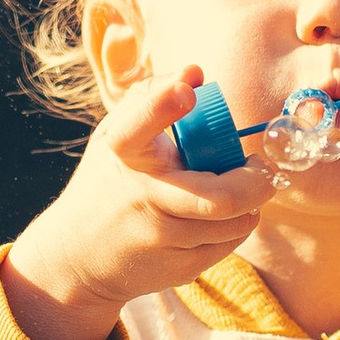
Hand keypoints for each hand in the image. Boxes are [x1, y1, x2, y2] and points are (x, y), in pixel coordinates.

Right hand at [0, 67, 267, 339]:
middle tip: (261, 167)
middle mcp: (141, 195)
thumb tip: (195, 72)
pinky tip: (222, 217)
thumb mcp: (115, 138)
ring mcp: (160, 236)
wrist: (77, 258)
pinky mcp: (177, 267)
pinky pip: (229, 243)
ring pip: (235, 220)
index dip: (162, 105)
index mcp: (121, 153)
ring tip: (241, 189)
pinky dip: (236, 225)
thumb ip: (151, 97)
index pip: (137, 125)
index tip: (187, 88)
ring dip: (250, 203)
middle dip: (257, 181)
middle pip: (220, 196)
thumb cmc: (108, 184)